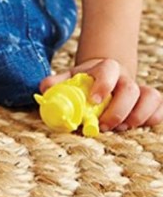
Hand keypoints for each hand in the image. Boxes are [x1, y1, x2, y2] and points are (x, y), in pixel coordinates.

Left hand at [39, 58, 162, 131]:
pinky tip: (137, 126)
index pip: (107, 69)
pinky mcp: (150, 102)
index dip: (103, 85)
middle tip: (105, 126)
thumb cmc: (85, 81)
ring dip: (138, 116)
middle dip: (118, 110)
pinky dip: (152, 119)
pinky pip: (159, 109)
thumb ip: (56, 82)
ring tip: (121, 128)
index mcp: (104, 68)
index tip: (94, 101)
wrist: (105, 77)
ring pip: (150, 97)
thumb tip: (45, 90)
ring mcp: (139, 89)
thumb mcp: (69, 78)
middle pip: (130, 89)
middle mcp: (124, 77)